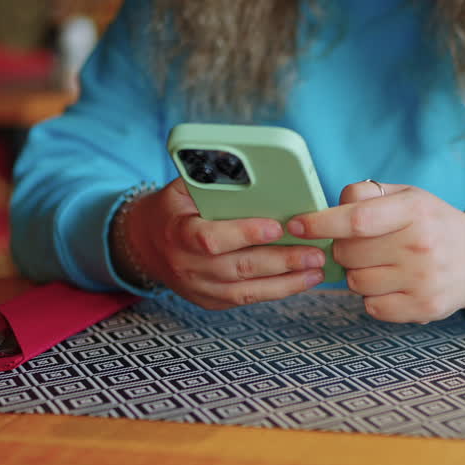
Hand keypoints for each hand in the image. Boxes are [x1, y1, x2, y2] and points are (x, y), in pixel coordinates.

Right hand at [118, 178, 326, 308]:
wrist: (147, 243)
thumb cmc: (175, 208)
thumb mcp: (183, 187)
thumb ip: (212, 179)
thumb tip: (248, 163)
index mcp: (177, 232)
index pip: (211, 238)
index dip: (244, 234)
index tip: (276, 227)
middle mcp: (186, 265)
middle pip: (238, 268)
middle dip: (281, 260)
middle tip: (315, 253)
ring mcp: (198, 288)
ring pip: (247, 291)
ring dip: (287, 281)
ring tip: (317, 269)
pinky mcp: (211, 301)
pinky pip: (247, 299)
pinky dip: (277, 290)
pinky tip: (302, 280)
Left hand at [287, 181, 464, 322]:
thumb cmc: (431, 223)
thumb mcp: (407, 196)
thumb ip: (366, 195)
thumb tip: (324, 211)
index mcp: (415, 210)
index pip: (355, 220)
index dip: (320, 224)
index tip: (297, 226)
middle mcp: (420, 245)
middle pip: (349, 253)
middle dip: (343, 249)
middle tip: (363, 246)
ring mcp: (423, 280)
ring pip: (356, 283)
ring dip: (359, 275)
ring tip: (383, 265)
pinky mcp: (424, 308)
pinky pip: (371, 307)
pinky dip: (374, 298)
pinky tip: (393, 285)